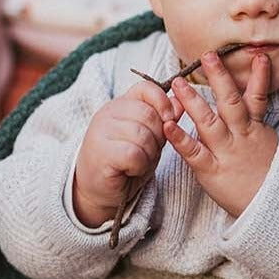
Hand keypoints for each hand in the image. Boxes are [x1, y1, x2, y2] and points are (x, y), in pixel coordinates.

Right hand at [74, 81, 181, 226]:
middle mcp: (108, 113)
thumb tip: (180, 102)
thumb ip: (164, 120)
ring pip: (143, 136)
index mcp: (121, 104)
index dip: (163, 103)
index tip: (169, 121)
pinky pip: (134, 154)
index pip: (146, 88)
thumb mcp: (150, 137)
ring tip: (139, 162)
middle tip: (149, 151)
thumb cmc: (126, 162)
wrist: (97, 189)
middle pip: (149, 115)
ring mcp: (101, 131)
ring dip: (149, 154)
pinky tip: (131, 170)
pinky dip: (139, 166)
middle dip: (159, 137)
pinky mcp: (101, 153)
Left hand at [165, 51, 277, 216]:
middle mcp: (241, 137)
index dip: (259, 77)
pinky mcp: (212, 171)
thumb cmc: (270, 179)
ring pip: (209, 122)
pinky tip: (167, 125)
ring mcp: (226, 153)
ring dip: (193, 101)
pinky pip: (194, 153)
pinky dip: (180, 139)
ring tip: (179, 82)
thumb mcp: (270, 147)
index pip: (257, 98)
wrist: (274, 208)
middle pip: (230, 102)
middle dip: (219, 78)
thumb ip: (258, 126)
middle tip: (207, 56)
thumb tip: (253, 108)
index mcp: (255, 130)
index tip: (258, 56)